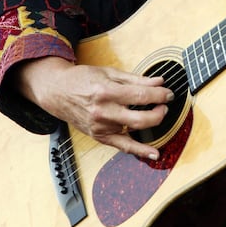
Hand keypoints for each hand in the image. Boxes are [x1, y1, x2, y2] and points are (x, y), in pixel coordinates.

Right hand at [13, 56, 174, 160]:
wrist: (57, 91)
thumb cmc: (82, 79)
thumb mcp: (109, 73)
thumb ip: (136, 80)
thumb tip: (159, 81)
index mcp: (106, 92)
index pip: (141, 96)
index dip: (160, 95)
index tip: (168, 93)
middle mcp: (103, 112)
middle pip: (140, 118)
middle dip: (159, 112)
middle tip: (164, 105)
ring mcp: (101, 127)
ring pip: (134, 131)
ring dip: (152, 123)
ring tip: (159, 115)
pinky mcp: (99, 136)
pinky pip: (123, 146)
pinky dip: (140, 151)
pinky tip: (154, 153)